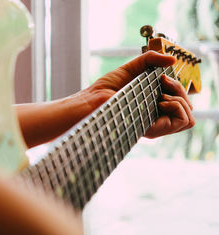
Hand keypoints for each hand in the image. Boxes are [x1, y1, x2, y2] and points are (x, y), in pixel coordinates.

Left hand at [70, 50, 193, 137]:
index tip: (163, 78)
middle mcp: (156, 118)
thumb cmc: (105, 88)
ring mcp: (155, 126)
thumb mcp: (131, 68)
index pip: (180, 103)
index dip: (179, 89)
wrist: (91, 101)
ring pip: (189, 118)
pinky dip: (178, 106)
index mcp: (153, 106)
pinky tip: (161, 101)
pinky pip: (183, 121)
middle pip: (188, 110)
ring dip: (181, 100)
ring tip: (161, 95)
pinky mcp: (152, 130)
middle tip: (162, 83)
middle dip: (181, 91)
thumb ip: (151, 60)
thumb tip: (173, 60)